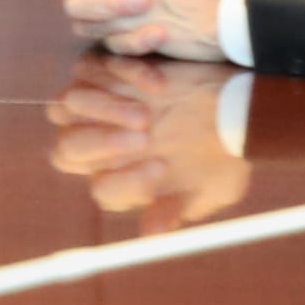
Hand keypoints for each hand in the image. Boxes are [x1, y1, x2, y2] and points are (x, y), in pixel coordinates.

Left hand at [48, 55, 256, 223]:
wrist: (237, 108)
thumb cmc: (221, 155)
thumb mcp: (210, 188)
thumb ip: (176, 208)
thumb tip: (151, 234)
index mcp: (120, 181)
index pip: (104, 190)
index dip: (128, 182)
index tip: (163, 168)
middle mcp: (98, 147)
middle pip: (66, 150)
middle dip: (101, 143)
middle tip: (144, 137)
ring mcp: (95, 107)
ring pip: (66, 106)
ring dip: (102, 108)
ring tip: (146, 114)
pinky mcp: (104, 73)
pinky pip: (87, 70)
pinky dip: (119, 73)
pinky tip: (158, 85)